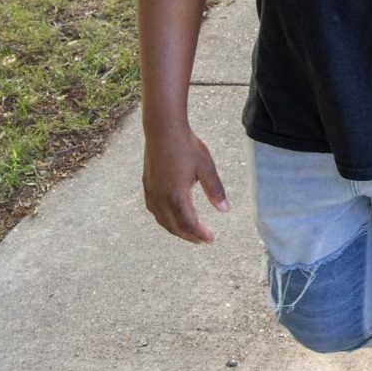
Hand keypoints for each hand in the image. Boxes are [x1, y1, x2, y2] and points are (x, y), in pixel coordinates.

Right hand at [142, 124, 228, 243]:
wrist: (163, 130)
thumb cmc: (187, 146)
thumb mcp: (206, 167)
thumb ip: (215, 190)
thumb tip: (224, 210)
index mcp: (177, 195)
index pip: (189, 223)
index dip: (200, 234)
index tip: (211, 239)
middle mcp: (161, 198)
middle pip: (174, 226)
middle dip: (189, 236)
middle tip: (202, 240)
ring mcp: (152, 192)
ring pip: (162, 220)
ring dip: (175, 229)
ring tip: (188, 232)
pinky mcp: (147, 185)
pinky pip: (154, 210)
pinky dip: (164, 219)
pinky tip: (169, 216)